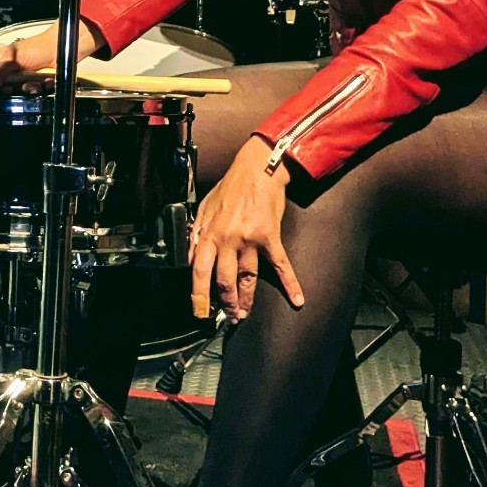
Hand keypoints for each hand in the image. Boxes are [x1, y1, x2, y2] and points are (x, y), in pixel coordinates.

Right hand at [0, 20, 98, 95]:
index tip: (6, 89)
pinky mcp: (37, 86)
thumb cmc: (37, 46)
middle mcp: (9, 73)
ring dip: (31, 90)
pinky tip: (45, 82)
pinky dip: (42, 90)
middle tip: (22, 85)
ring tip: (36, 83)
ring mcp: (23, 80)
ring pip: (21, 96)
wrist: (61, 48)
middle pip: (5, 93)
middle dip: (16, 90)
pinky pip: (36, 96)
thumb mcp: (11, 59)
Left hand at [190, 137, 305, 320]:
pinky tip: (296, 298)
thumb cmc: (232, 186)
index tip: (200, 310)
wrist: (258, 168)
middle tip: (229, 318)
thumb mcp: (204, 207)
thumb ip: (196, 233)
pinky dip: (289, 283)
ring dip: (246, 298)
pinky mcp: (270, 237)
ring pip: (247, 277)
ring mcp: (250, 240)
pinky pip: (280, 265)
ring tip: (245, 313)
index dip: (199, 294)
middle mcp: (228, 239)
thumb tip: (190, 257)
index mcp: (209, 232)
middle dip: (226, 303)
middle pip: (224, 280)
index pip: (200, 270)